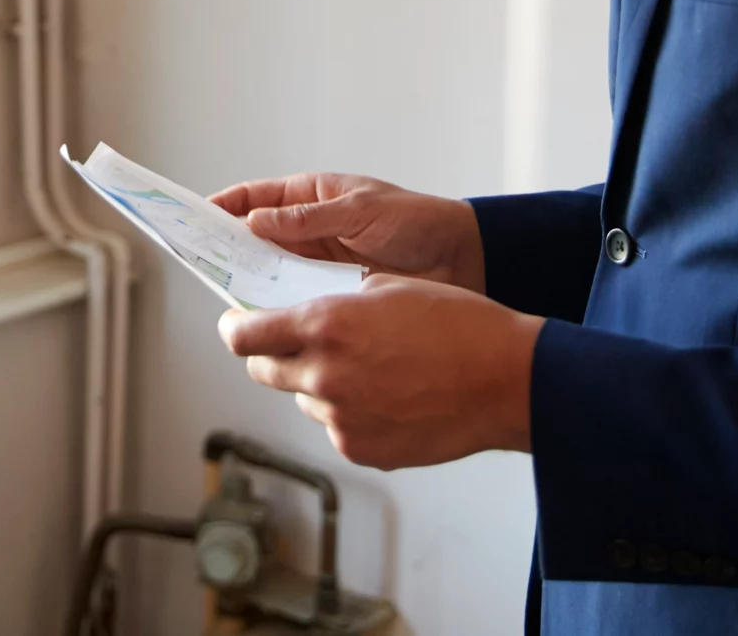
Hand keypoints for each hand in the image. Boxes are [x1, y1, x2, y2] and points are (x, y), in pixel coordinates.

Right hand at [209, 173, 485, 291]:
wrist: (463, 260)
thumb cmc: (417, 222)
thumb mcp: (362, 210)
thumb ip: (309, 218)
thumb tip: (255, 220)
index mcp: (313, 196)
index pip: (256, 197)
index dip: (224, 205)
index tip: (193, 217)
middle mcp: (309, 230)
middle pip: (254, 237)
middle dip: (227, 247)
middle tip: (199, 261)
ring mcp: (319, 264)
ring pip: (270, 271)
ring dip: (251, 281)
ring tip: (226, 294)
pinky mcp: (332, 294)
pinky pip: (296, 299)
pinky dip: (280, 306)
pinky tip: (266, 318)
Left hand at [218, 276, 541, 469]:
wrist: (503, 379)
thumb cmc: (456, 325)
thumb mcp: (387, 288)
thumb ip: (333, 304)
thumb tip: (303, 313)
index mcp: (324, 327)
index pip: (243, 336)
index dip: (234, 329)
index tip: (236, 325)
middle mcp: (323, 376)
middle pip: (263, 371)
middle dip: (271, 356)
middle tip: (296, 344)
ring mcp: (340, 419)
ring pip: (304, 399)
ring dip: (318, 384)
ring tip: (369, 368)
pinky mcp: (361, 449)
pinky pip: (337, 427)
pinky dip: (350, 412)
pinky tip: (389, 396)